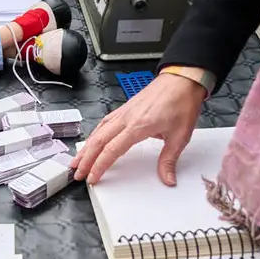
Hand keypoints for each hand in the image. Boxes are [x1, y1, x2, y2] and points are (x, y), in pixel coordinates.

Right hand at [70, 72, 206, 186]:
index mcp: (138, 126)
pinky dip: (95, 133)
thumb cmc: (181, 102)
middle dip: (85, 160)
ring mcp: (124, 112)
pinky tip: (92, 140)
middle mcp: (127, 118)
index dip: (99, 166)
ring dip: (86, 147)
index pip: (112, 150)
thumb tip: (167, 178)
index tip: (93, 178)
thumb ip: (169, 159)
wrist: (182, 80)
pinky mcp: (125, 108)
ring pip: (98, 131)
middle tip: (77, 174)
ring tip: (77, 160)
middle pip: (98, 141)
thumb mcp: (180, 135)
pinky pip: (104, 122)